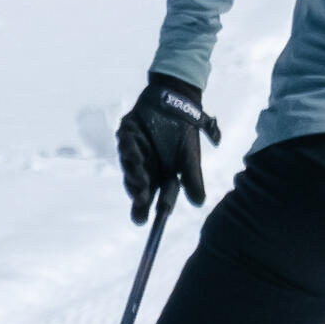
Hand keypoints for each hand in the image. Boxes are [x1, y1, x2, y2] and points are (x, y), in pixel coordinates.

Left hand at [112, 74, 212, 218]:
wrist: (177, 101)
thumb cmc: (184, 132)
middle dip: (139, 194)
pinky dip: (129, 147)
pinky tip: (134, 151)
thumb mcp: (190, 158)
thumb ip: (192, 178)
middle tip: (141, 200)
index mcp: (160, 176)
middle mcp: (145, 167)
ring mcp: (134, 150)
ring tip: (140, 179)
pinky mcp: (127, 133)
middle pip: (138, 186)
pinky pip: (126, 142)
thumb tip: (199, 203)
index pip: (154, 196)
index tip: (147, 222)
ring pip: (130, 166)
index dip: (149, 209)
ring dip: (134, 173)